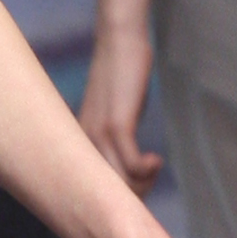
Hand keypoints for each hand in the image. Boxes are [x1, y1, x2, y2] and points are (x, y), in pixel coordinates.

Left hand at [80, 24, 162, 189]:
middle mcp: (84, 143)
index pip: (92, 188)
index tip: (138, 192)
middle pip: (107, 192)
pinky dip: (147, 170)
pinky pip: (131, 165)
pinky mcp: (116, 125)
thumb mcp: (116, 113)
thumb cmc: (121, 77)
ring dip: (143, 184)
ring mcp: (99, 135)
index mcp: (80, 143)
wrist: (119, 41)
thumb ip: (116, 138)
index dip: (117, 196)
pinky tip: (156, 161)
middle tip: (151, 178)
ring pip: (120, 183)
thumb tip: (128, 165)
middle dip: (133, 194)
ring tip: (154, 168)